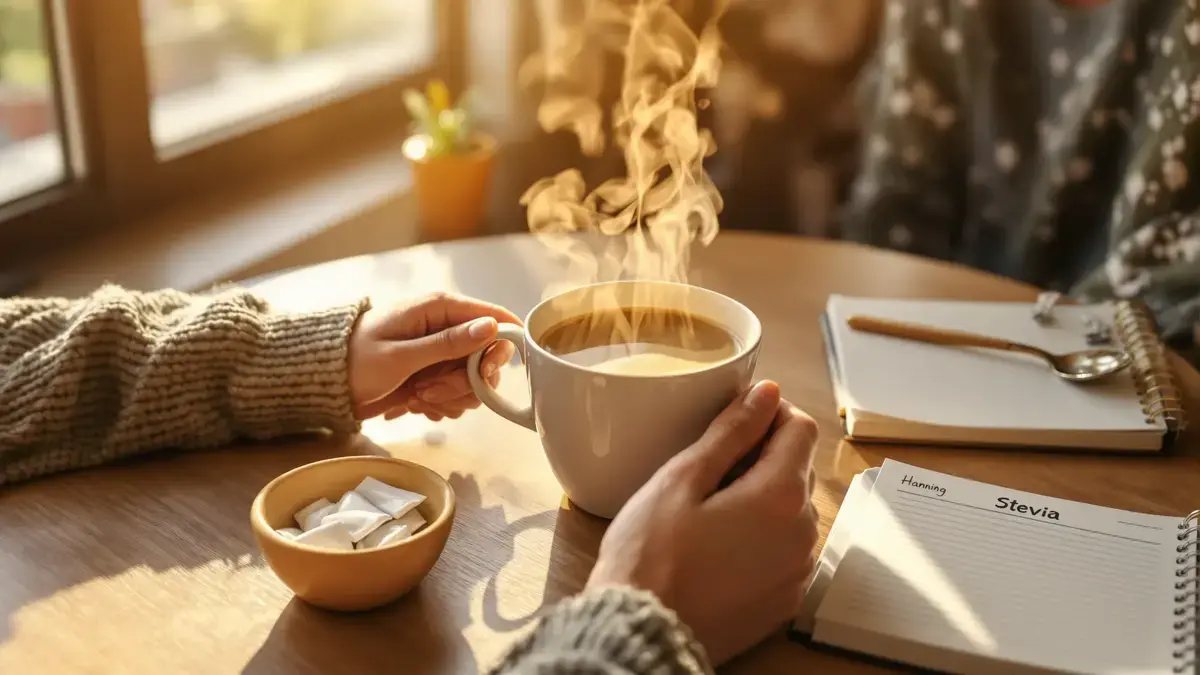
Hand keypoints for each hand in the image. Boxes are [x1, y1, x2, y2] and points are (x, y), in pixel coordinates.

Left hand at [347, 292, 521, 420]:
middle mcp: (448, 326)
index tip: (481, 375)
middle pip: (488, 358)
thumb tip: (492, 327)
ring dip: (450, 396)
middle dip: (464, 383)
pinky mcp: (439, 373)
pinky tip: (416, 402)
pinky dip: (442, 403)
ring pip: (476, 381)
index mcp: (440, 308)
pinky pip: (460, 393)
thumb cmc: (356, 360)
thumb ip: (448, 343)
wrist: (330, 382)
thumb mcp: (401, 355)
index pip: (496, 319)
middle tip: (430, 391)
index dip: (498, 350)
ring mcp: (444, 352)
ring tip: (418, 397)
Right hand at [586, 380, 819, 664]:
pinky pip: (784, 551)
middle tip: (707, 471)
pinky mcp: (783, 602)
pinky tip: (717, 548)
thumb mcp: (682, 479)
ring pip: (792, 512)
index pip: (801, 428)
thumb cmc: (650, 556)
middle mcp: (804, 534)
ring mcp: (797, 572)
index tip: (732, 422)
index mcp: (781, 496)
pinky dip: (761, 539)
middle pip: (798, 470)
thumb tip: (767, 393)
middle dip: (761, 457)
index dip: (768, 414)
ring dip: (761, 499)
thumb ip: (731, 432)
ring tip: (707, 512)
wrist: (642, 633)